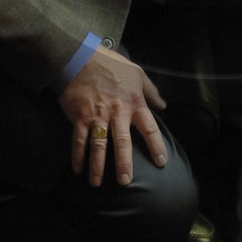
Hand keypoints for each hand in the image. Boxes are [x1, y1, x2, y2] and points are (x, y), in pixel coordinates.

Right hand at [59, 44, 167, 185]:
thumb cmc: (111, 65)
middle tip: (126, 182)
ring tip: (97, 183)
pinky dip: (77, 156)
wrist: (81, 57)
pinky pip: (78, 140)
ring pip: (99, 146)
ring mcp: (97, 116)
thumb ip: (151, 92)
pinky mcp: (79, 117)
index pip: (149, 128)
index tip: (161, 162)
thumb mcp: (137, 73)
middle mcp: (117, 112)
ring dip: (98, 166)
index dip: (156, 146)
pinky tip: (78, 169)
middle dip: (124, 164)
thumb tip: (163, 106)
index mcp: (134, 102)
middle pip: (122, 142)